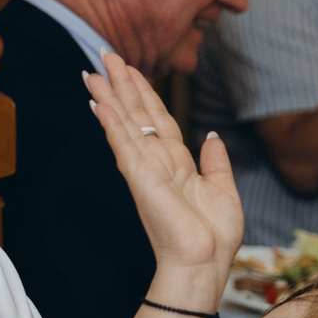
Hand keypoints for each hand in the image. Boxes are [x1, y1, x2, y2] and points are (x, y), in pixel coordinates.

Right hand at [85, 51, 240, 286]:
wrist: (205, 263)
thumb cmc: (214, 237)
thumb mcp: (224, 189)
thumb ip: (215, 161)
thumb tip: (211, 136)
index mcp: (176, 163)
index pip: (157, 119)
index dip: (145, 93)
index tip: (131, 69)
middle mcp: (156, 161)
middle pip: (136, 113)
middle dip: (122, 82)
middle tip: (105, 54)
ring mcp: (144, 168)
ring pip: (124, 122)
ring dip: (109, 94)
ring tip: (94, 70)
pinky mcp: (138, 177)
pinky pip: (122, 143)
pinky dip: (110, 121)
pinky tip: (98, 101)